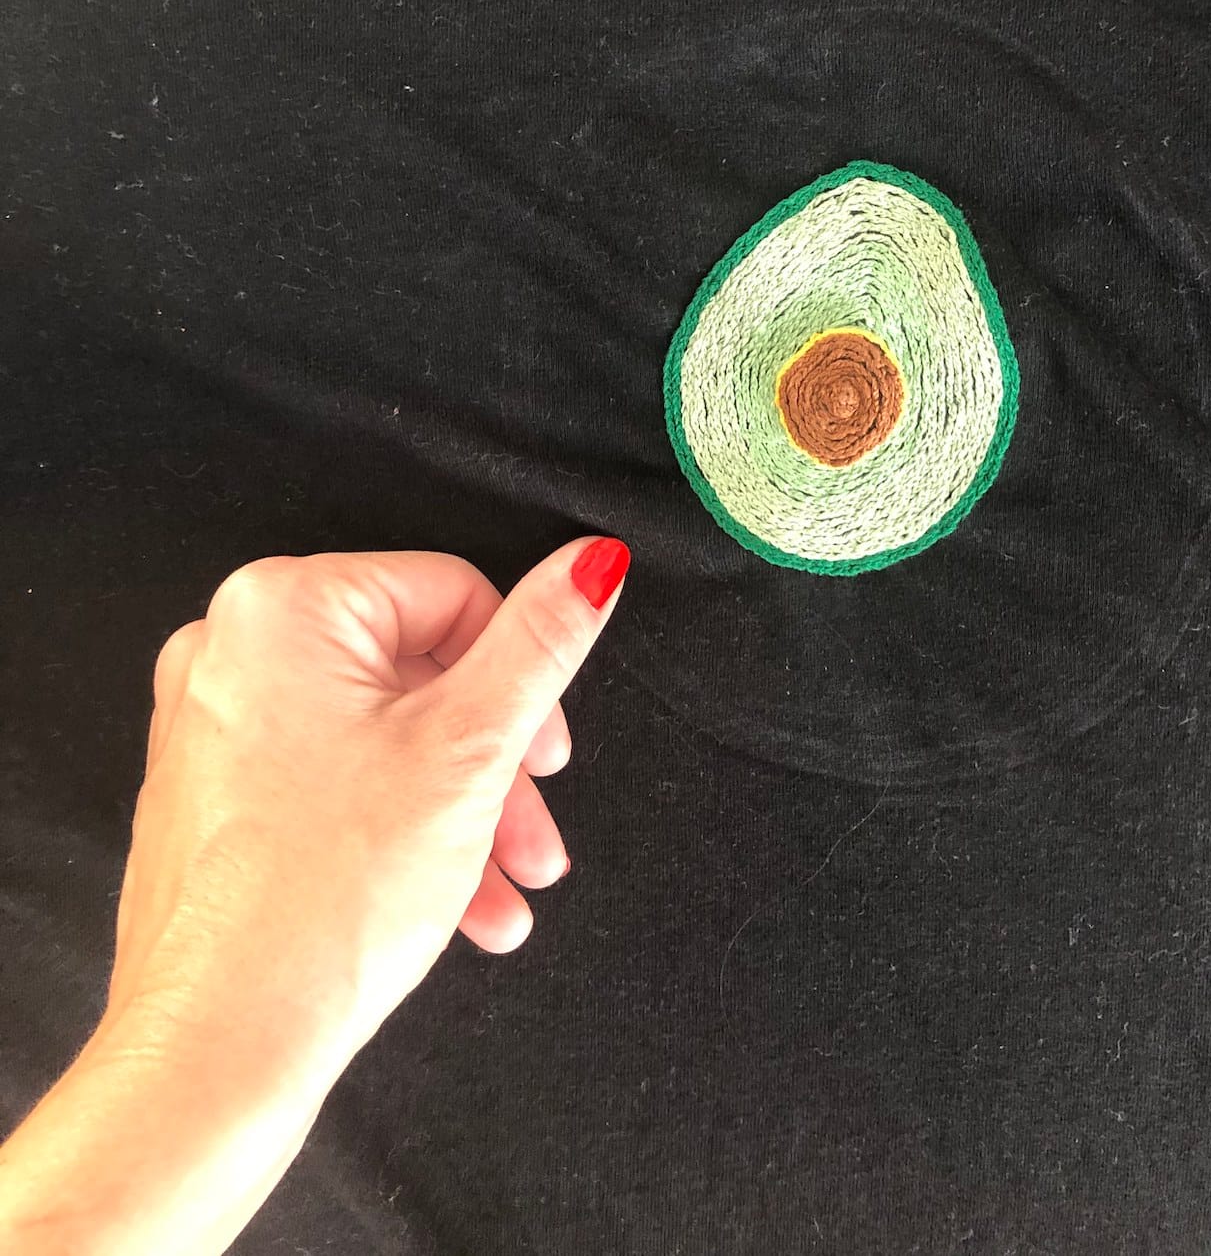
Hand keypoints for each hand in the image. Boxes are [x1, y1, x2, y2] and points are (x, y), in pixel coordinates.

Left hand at [105, 534, 629, 1074]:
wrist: (216, 1052)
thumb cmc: (323, 903)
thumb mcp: (470, 750)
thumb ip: (543, 642)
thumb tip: (593, 564)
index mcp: (284, 607)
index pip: (452, 596)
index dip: (520, 679)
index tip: (546, 755)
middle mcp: (231, 650)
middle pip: (419, 675)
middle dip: (495, 767)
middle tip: (533, 834)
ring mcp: (212, 728)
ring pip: (383, 741)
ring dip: (462, 814)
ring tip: (507, 891)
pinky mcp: (212, 798)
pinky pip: (333, 787)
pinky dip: (399, 835)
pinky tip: (458, 907)